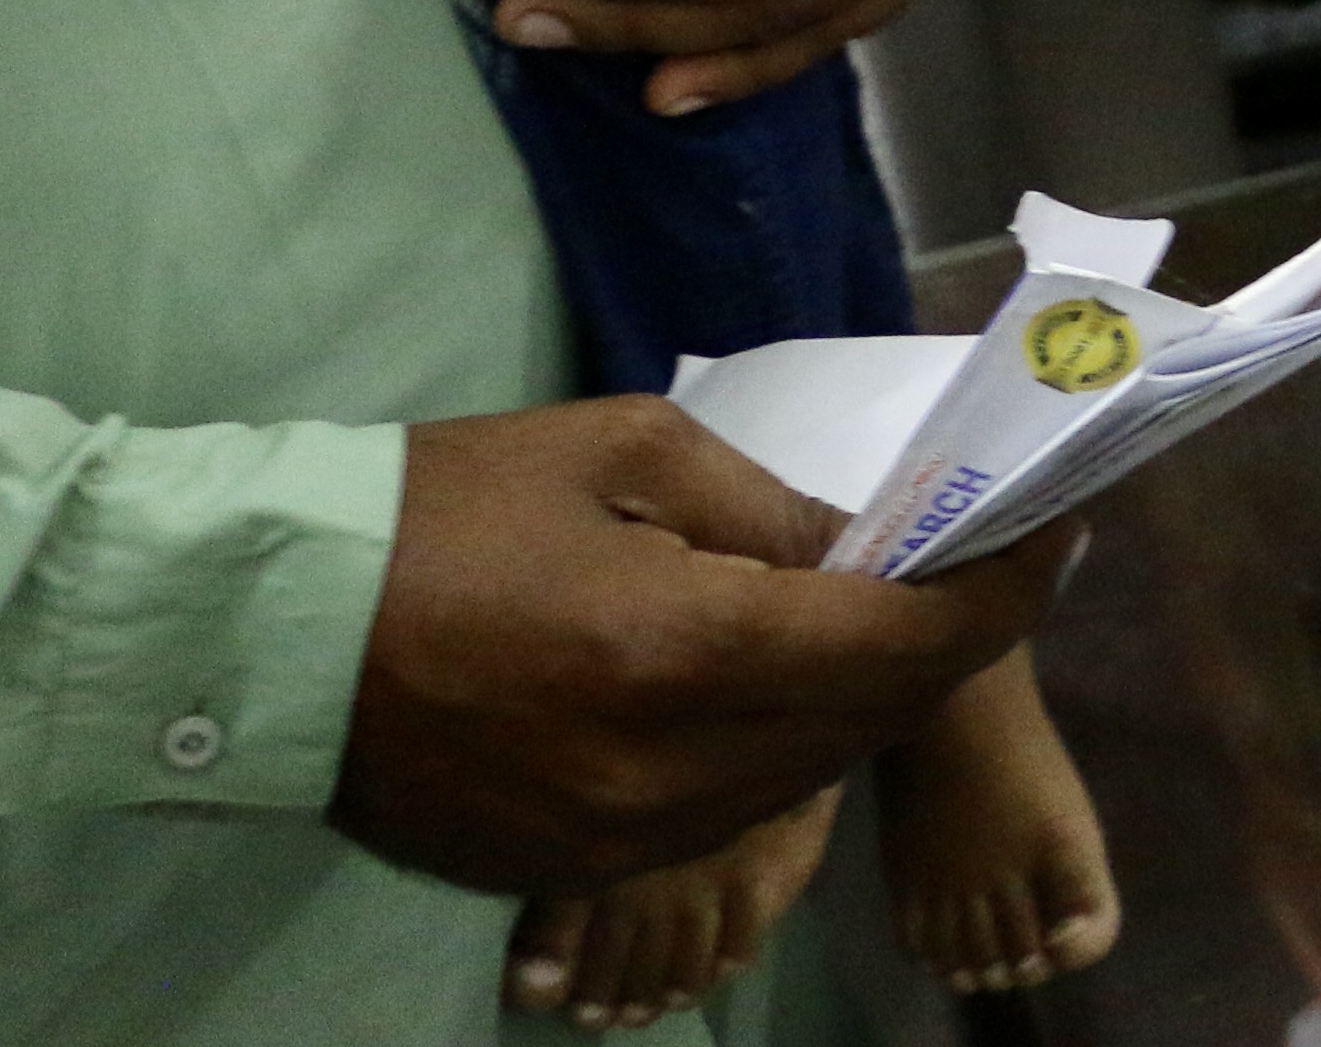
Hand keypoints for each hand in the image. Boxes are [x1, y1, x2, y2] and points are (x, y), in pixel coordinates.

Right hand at [335, 402, 1067, 894]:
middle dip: (945, 638)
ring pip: (805, 776)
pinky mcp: (570, 868)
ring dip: (863, 696)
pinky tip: (774, 676)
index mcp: (684, 653)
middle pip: (870, 720)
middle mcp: (667, 774)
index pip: (906, 644)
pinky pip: (723, 813)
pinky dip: (775, 744)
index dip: (1003, 593)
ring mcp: (618, 839)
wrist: (263, 629)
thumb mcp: (631, 451)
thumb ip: (768, 510)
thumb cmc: (444, 508)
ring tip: (888, 606)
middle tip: (987, 557)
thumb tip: (870, 547)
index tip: (1056, 531)